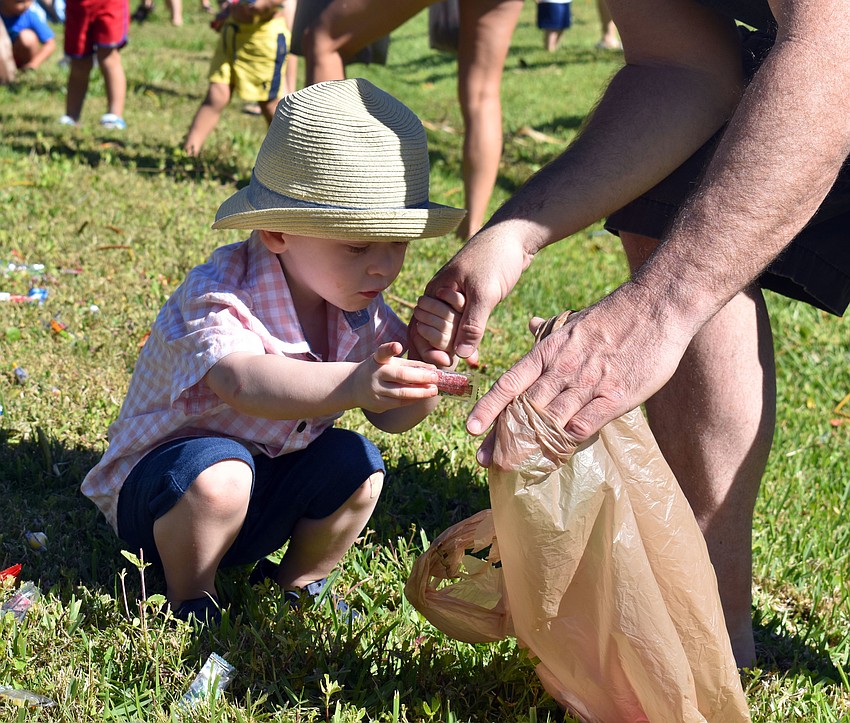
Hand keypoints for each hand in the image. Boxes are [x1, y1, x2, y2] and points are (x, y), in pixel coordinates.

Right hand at [352, 341, 438, 412]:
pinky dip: (413, 399)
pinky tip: (422, 396)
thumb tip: (433, 369)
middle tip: (436, 377)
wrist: (354, 386)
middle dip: (421, 377)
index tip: (398, 346)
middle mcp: (375, 375)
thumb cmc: (379, 370)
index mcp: (377, 360)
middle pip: (401, 376)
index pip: (382, 353)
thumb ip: (409, 364)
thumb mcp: (389, 362)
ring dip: (420, 392)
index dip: (390, 349)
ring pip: (402, 393)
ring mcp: (376, 391)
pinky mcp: (378, 404)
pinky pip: (399, 403)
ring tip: (434, 390)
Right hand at [410, 226, 531, 365]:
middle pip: (430, 332)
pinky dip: (466, 339)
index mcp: (436, 291)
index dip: (427, 348)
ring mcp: (454, 298)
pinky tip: (476, 355)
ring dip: (454, 347)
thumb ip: (473, 324)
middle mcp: (440, 296)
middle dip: (440, 350)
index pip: (419, 327)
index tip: (445, 364)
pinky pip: (462, 325)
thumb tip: (462, 355)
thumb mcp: (484, 293)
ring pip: (447, 331)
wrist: (514, 236)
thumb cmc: (495, 258)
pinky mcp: (469, 300)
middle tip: (452, 366)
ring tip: (466, 363)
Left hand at [467, 282, 694, 464]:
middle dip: (504, 437)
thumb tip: (531, 324)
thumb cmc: (613, 316)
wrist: (656, 307)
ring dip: (531, 446)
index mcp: (548, 352)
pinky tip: (557, 454)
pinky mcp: (616, 396)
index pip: (509, 383)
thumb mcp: (572, 321)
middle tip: (487, 460)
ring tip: (515, 466)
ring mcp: (588, 384)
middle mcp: (562, 369)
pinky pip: (585, 424)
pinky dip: (568, 441)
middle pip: (525, 409)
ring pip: (551, 421)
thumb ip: (549, 331)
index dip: (488, 408)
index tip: (471, 428)